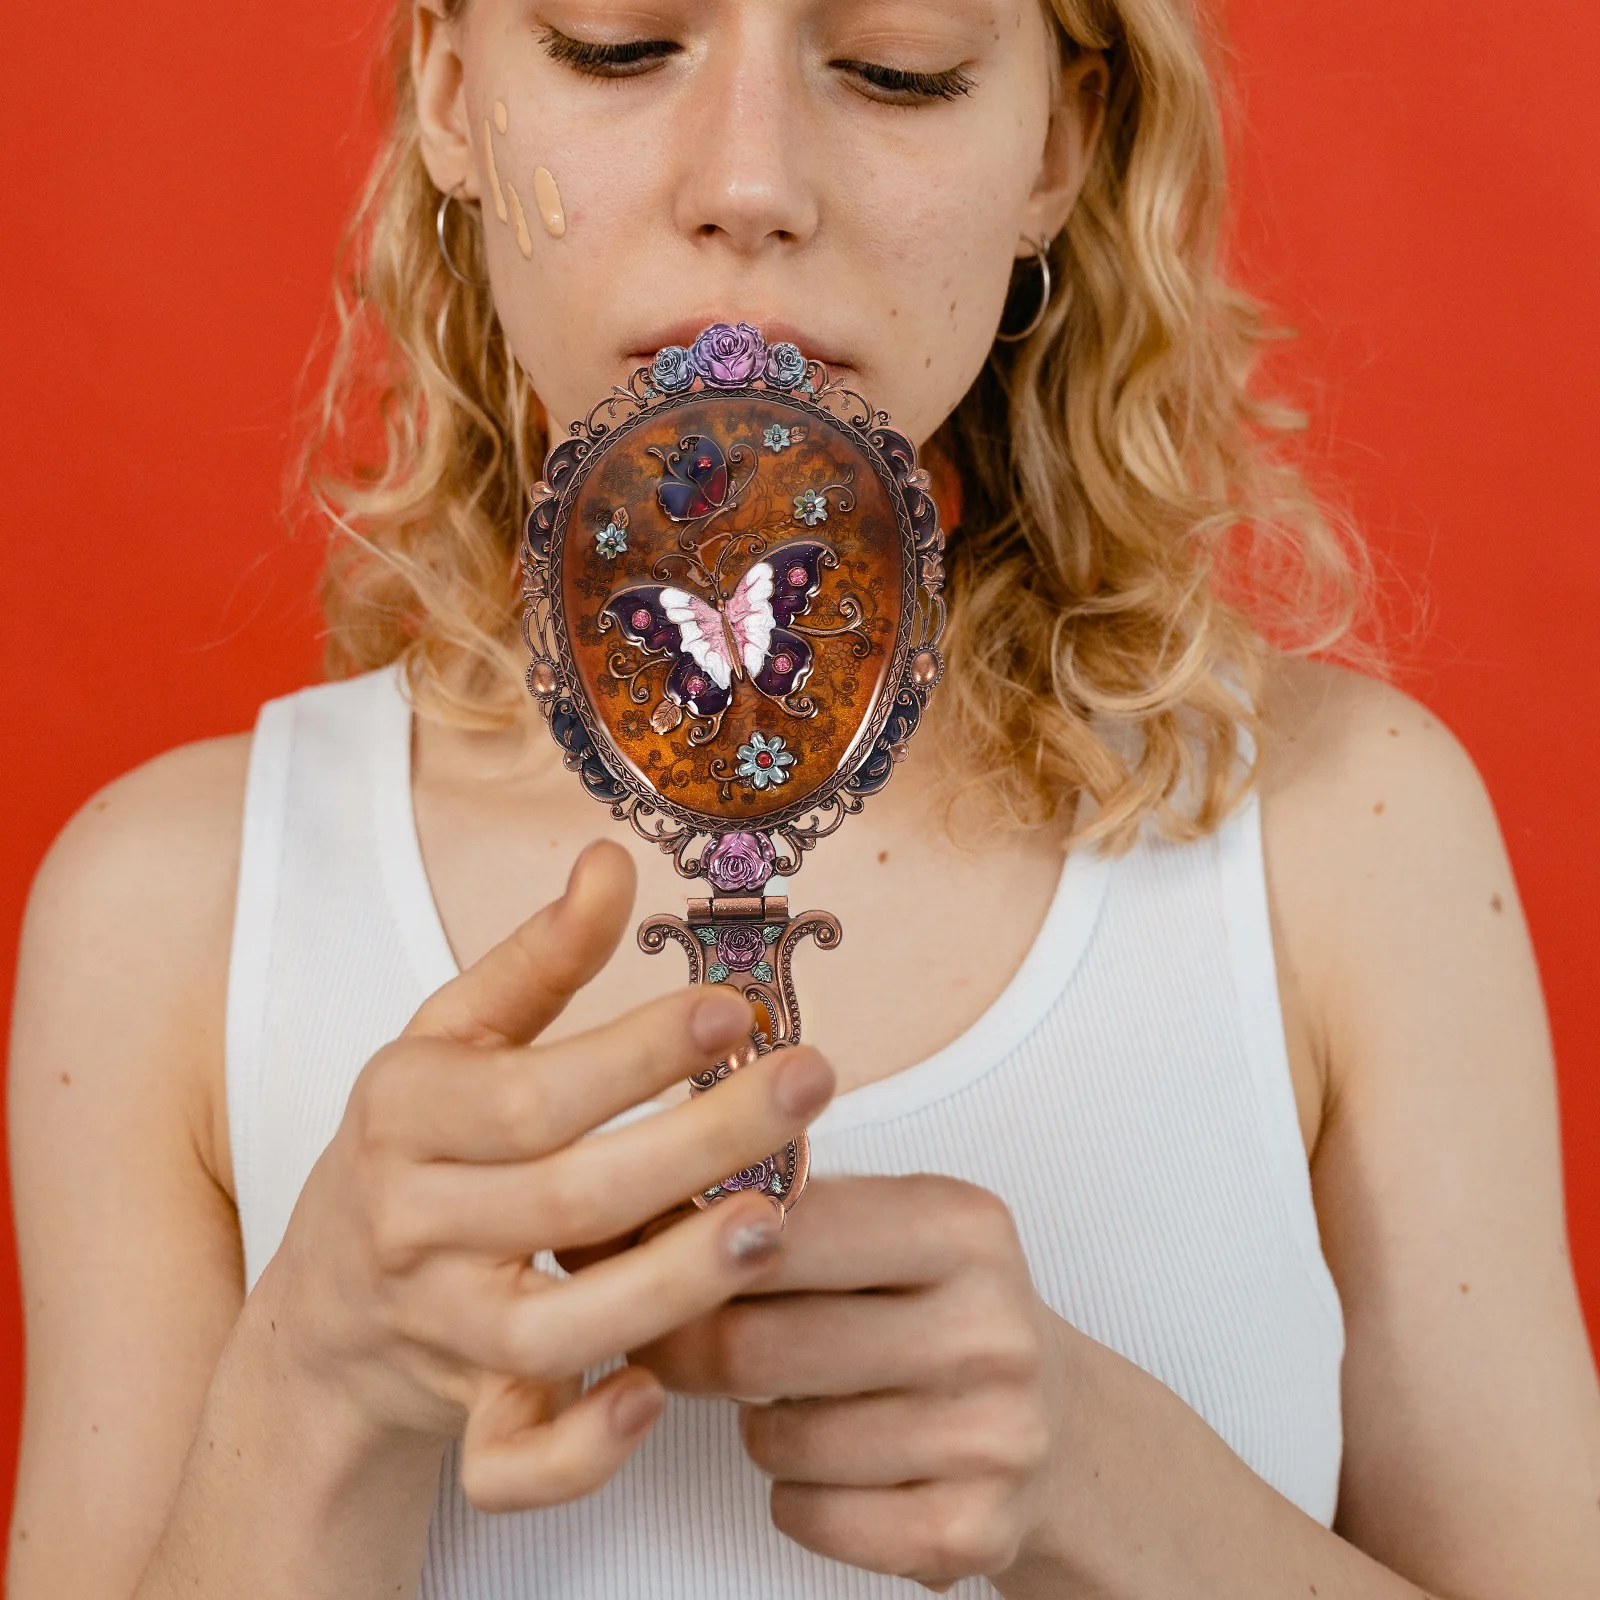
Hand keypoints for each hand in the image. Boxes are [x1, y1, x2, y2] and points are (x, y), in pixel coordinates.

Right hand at [256, 840, 835, 1512]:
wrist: (325, 1303)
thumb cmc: (417, 1141)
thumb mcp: (453, 1035)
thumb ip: (538, 955)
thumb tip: (610, 858)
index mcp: (408, 1115)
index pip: (530, 1092)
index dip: (635, 1054)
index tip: (734, 1008)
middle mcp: (415, 1226)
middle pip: (565, 1199)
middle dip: (698, 1142)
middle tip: (807, 1085)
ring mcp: (441, 1331)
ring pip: (554, 1329)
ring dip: (673, 1281)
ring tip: (775, 1220)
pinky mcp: (465, 1415)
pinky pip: (510, 1460)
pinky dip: (579, 1446)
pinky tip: (655, 1392)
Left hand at [630, 1174, 1068, 1591]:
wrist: (1056, 1421)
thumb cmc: (937, 1307)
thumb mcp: (894, 1223)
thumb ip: (794, 1208)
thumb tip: (647, 1213)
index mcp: (963, 1228)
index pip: (782, 1233)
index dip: (692, 1252)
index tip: (643, 1257)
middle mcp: (989, 1329)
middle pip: (760, 1348)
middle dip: (690, 1349)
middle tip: (660, 1342)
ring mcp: (991, 1436)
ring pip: (777, 1442)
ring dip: (756, 1426)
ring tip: (788, 1400)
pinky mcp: (973, 1529)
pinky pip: (811, 1517)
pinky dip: (795, 1496)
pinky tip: (829, 1463)